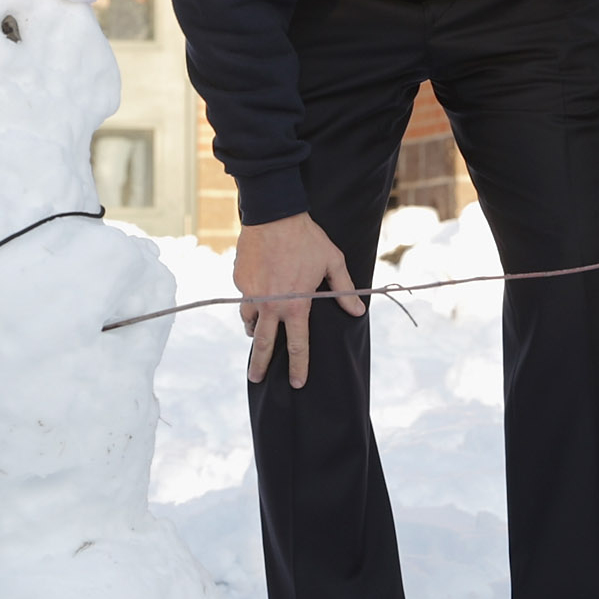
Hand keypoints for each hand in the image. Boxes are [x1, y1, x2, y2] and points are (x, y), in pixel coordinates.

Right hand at [235, 212, 362, 387]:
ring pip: (249, 321)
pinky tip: (257, 292)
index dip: (298, 367)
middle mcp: (270, 305)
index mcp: (295, 306)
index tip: (297, 383)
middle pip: (263, 345)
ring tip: (255, 333)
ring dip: (253, 329)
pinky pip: (245, 297)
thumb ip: (344, 290)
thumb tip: (358, 310)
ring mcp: (251, 293)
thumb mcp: (332, 261)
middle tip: (257, 378)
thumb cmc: (307, 238)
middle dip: (259, 365)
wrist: (273, 215)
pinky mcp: (240, 280)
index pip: (297, 346)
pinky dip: (251, 300)